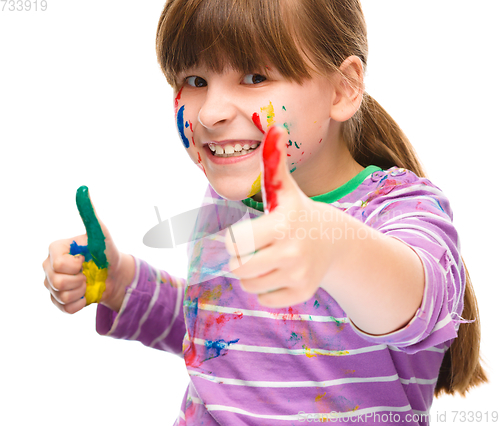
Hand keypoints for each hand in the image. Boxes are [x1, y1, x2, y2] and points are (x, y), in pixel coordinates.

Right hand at [42, 187, 133, 313]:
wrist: (115, 275)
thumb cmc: (107, 252)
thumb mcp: (101, 233)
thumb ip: (90, 214)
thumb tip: (83, 189)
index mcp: (55, 249)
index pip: (59, 265)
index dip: (77, 265)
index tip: (86, 259)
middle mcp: (48, 266)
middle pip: (57, 283)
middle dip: (80, 280)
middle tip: (88, 272)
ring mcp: (51, 285)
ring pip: (61, 296)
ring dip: (82, 291)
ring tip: (88, 282)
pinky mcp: (58, 301)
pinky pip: (66, 309)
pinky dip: (81, 303)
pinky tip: (86, 293)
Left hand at [225, 126, 338, 306]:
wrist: (334, 240)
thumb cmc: (298, 212)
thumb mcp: (285, 189)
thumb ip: (274, 161)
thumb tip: (274, 126)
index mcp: (282, 224)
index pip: (236, 242)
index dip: (233, 241)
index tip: (241, 236)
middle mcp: (292, 251)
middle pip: (240, 268)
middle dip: (240, 261)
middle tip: (251, 252)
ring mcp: (299, 275)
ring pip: (250, 285)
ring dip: (251, 275)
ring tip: (265, 262)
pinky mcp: (302, 293)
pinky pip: (265, 299)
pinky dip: (265, 289)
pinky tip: (278, 274)